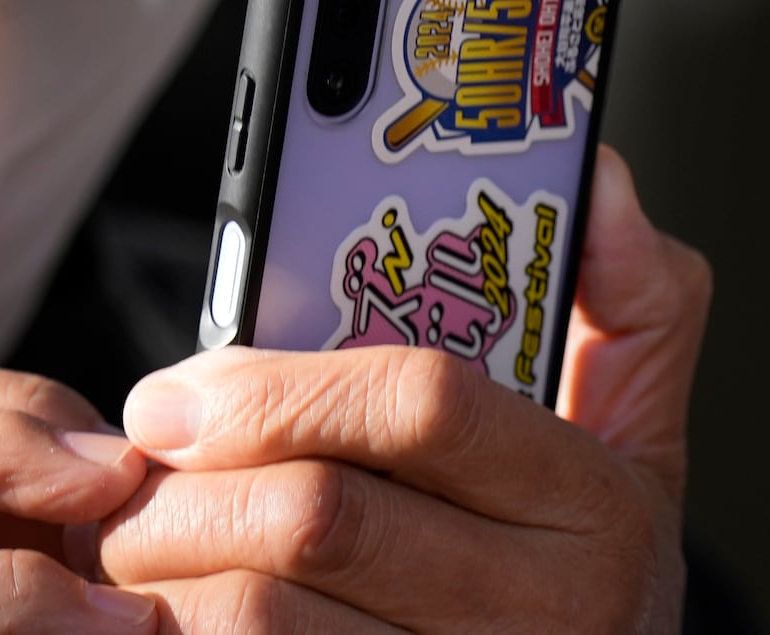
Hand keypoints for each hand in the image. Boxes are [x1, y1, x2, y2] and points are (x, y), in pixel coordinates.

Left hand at [84, 146, 710, 632]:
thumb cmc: (578, 554)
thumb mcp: (631, 432)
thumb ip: (627, 302)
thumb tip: (601, 180)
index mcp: (590, 502)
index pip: (420, 405)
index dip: (278, 386)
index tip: (180, 388)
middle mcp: (543, 609)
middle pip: (318, 518)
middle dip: (191, 484)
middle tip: (138, 463)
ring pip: (261, 614)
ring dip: (167, 565)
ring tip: (141, 535)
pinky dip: (183, 632)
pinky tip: (172, 601)